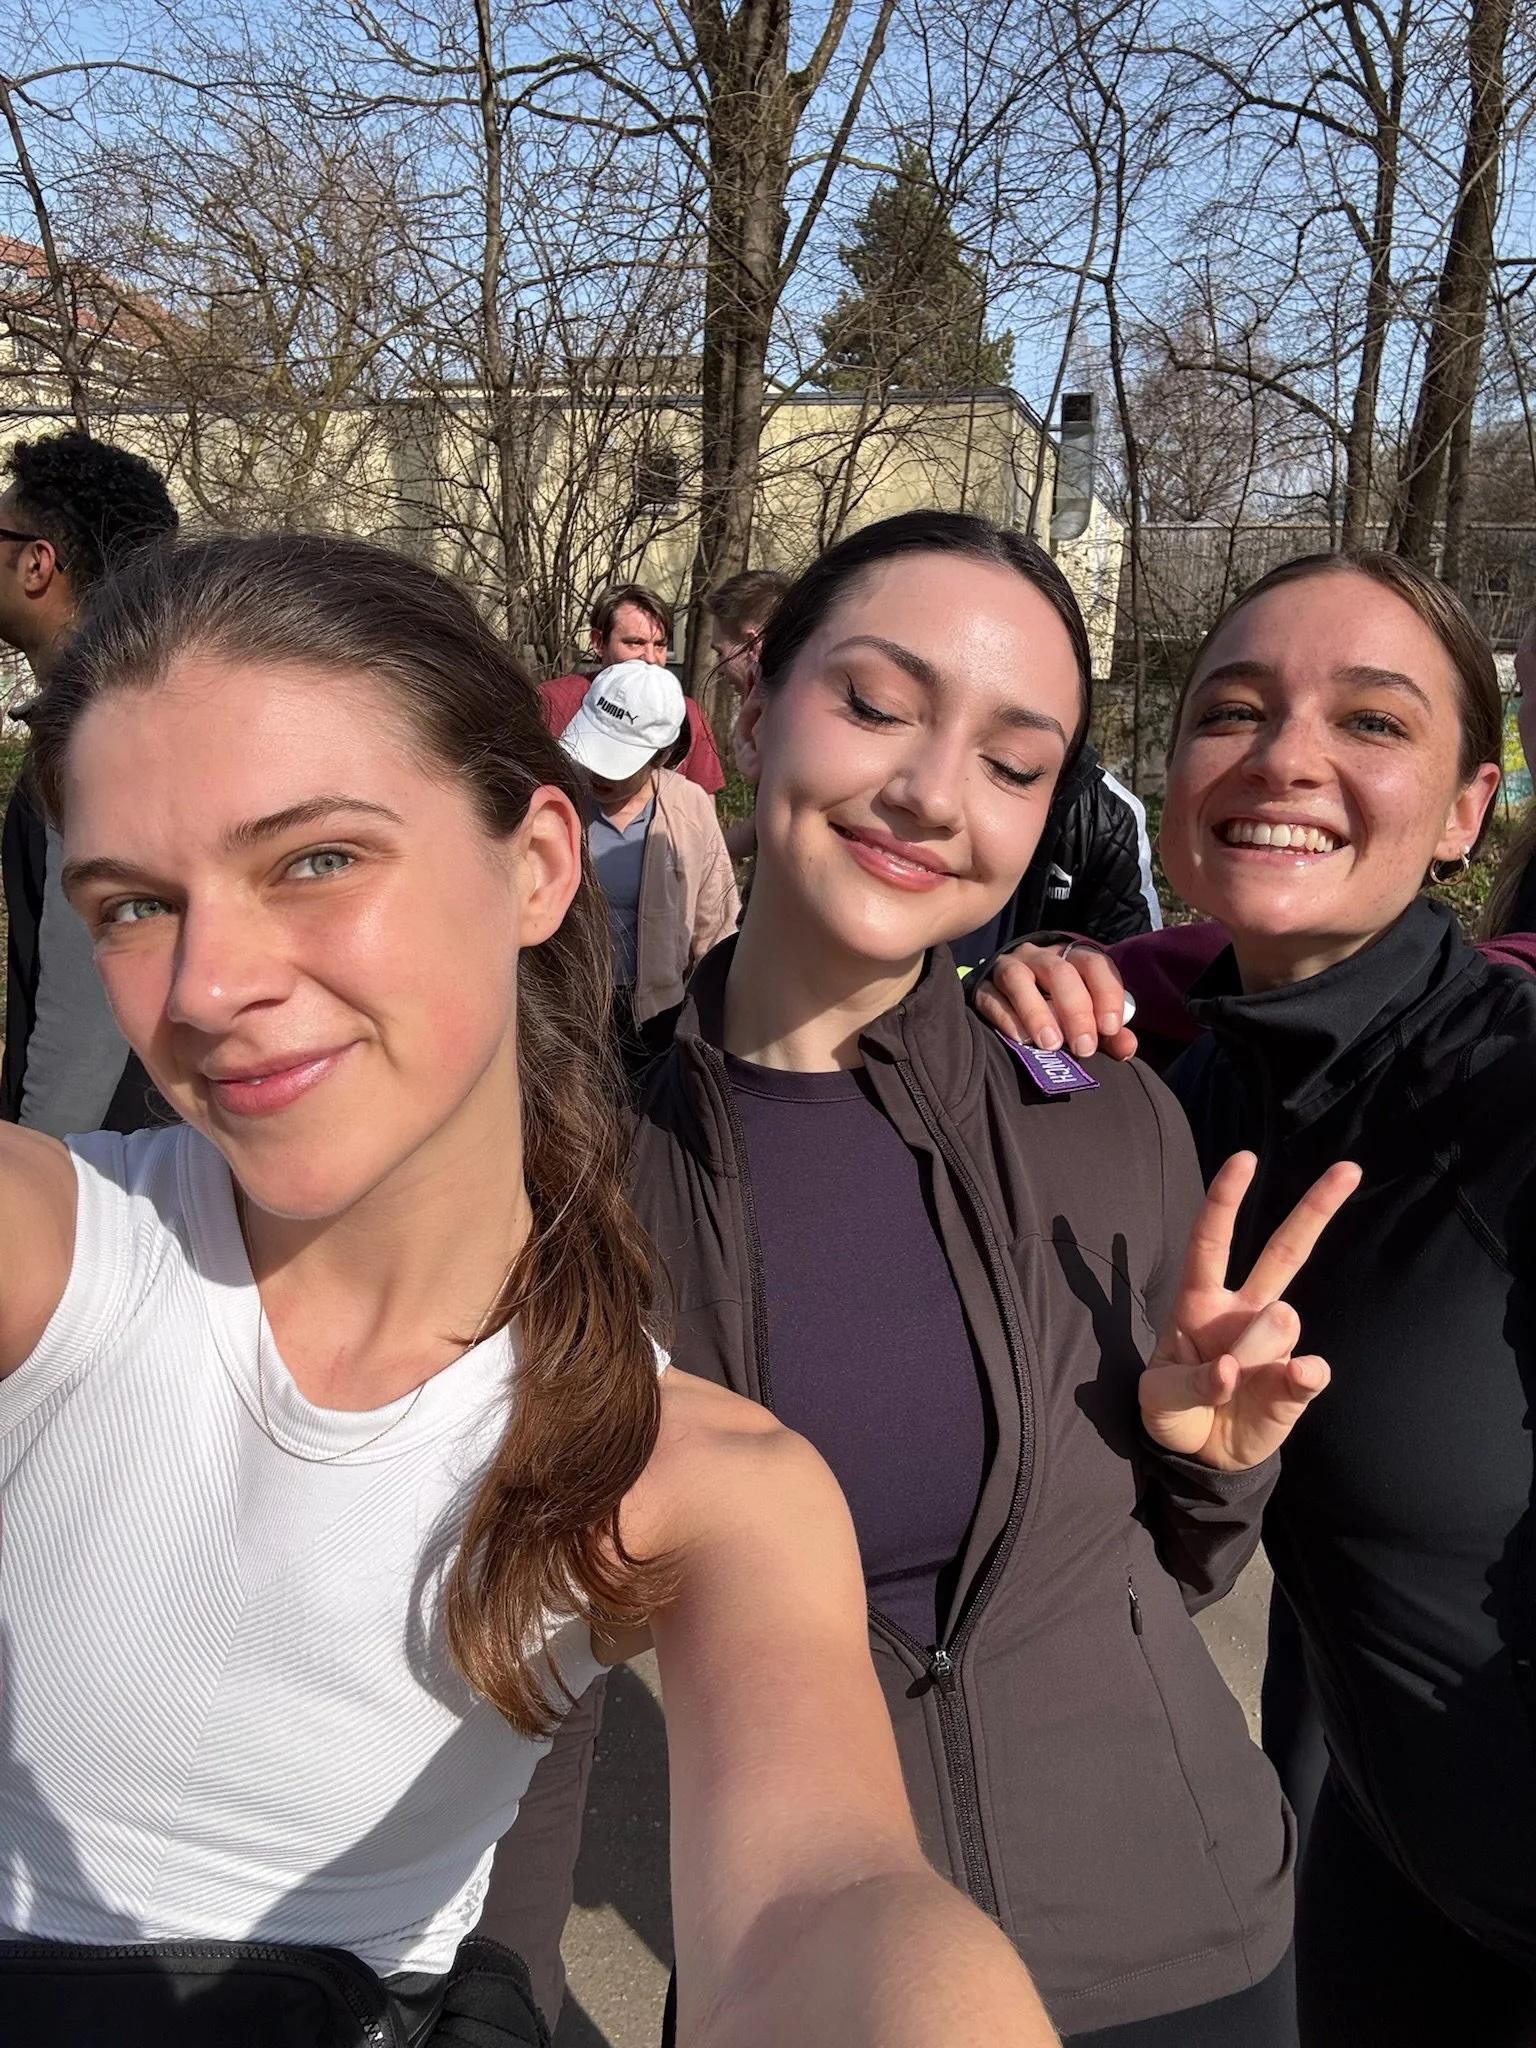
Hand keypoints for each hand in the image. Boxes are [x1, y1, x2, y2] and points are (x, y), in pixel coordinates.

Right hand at [973, 943, 1137, 1062]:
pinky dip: (1006, 1017)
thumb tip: (1127, 1048)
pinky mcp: (982, 986)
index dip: (1106, 994)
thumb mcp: (1087, 1020)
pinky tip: (1019, 1039)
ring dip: (1036, 1012)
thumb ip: (1108, 1035)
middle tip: (1084, 1048)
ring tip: (1050, 1044)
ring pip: (1019, 979)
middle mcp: (1040, 957)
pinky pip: (990, 996)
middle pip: (1059, 972)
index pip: (1094, 964)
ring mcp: (1008, 968)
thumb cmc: (1057, 1011)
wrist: (1006, 999)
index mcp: (1072, 958)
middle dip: (1075, 1010)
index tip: (1111, 1028)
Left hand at [1140, 1151, 1361, 1470]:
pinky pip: (1308, 1370)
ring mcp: (1276, 1345)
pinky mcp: (1298, 1382)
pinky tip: (1284, 1386)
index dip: (1225, 1200)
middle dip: (1315, 1208)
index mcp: (1199, 1303)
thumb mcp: (1158, 1399)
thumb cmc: (1174, 1411)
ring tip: (1229, 1390)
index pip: (1211, 1242)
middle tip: (1349, 1169)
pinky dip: (1296, 1380)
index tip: (1244, 1158)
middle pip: (1284, 1252)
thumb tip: (1232, 1371)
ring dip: (1251, 1356)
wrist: (1202, 1459)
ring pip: (1282, 1322)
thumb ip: (1190, 1383)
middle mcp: (1243, 1312)